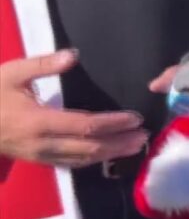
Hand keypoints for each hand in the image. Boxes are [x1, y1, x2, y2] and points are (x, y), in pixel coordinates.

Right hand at [0, 50, 146, 167]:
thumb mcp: (11, 73)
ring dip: (112, 154)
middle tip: (145, 135)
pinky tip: (109, 154)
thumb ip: (43, 64)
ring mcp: (41, 156)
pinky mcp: (39, 161)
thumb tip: (74, 55)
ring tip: (136, 145)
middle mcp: (43, 144)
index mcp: (39, 122)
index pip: (86, 126)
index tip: (135, 118)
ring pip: (84, 160)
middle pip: (91, 148)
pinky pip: (72, 164)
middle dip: (121, 142)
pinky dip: (94, 160)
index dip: (114, 124)